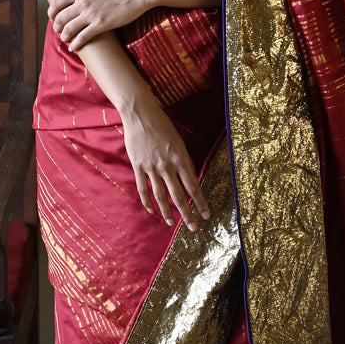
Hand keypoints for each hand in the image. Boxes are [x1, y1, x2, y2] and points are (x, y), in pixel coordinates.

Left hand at [48, 0, 150, 50]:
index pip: (57, 2)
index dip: (51, 12)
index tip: (52, 18)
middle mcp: (83, 2)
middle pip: (61, 18)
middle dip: (56, 27)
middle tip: (58, 31)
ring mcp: (91, 14)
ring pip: (69, 29)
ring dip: (64, 36)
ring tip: (66, 39)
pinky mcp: (101, 24)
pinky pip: (83, 37)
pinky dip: (76, 44)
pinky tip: (74, 47)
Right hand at [120, 95, 209, 231]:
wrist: (141, 115)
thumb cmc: (163, 126)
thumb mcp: (179, 142)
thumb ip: (184, 161)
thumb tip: (190, 179)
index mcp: (180, 159)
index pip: (193, 186)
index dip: (200, 202)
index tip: (206, 215)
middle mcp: (167, 166)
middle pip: (178, 195)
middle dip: (186, 213)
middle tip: (192, 228)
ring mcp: (151, 167)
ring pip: (160, 196)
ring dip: (166, 212)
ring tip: (171, 223)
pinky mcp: (138, 166)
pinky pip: (143, 188)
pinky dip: (147, 202)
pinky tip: (152, 211)